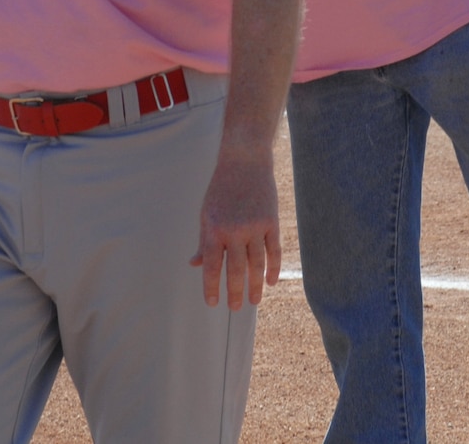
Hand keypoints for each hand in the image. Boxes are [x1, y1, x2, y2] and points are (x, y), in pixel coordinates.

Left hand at [191, 154, 280, 310]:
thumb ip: (204, 241)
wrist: (244, 161)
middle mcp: (235, 230)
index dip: (212, 287)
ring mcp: (255, 226)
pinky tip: (270, 282)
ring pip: (257, 265)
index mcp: (214, 229)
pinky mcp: (271, 222)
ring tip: (254, 301)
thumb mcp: (206, 213)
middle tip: (236, 308)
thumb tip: (195, 264)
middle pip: (236, 270)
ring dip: (255, 286)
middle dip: (235, 292)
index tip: (212, 303)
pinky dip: (273, 268)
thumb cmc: (221, 189)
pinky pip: (273, 251)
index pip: (212, 266)